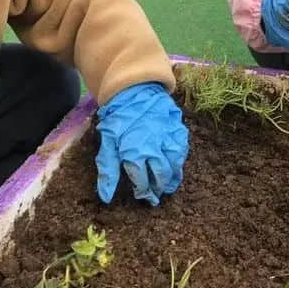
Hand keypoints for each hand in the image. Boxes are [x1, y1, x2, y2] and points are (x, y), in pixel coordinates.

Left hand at [96, 82, 188, 205]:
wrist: (134, 90)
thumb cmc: (119, 118)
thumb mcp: (108, 143)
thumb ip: (108, 170)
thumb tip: (106, 197)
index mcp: (135, 153)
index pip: (142, 181)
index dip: (143, 190)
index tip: (142, 195)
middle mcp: (155, 148)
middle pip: (161, 176)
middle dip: (158, 188)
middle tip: (157, 195)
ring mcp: (169, 139)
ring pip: (175, 166)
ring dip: (172, 179)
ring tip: (168, 186)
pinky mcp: (179, 130)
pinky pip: (182, 151)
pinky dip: (180, 161)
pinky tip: (176, 166)